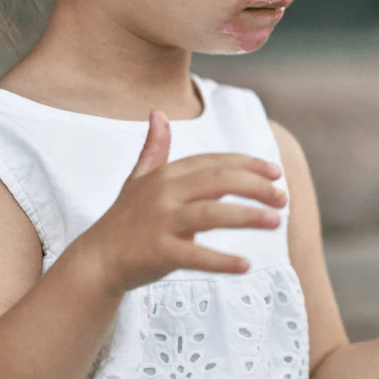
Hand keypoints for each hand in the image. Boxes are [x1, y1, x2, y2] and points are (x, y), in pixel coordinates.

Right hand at [76, 109, 286, 294]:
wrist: (95, 261)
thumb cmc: (125, 219)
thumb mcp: (138, 180)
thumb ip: (154, 149)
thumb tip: (157, 113)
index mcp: (166, 175)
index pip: (214, 162)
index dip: (247, 165)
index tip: (275, 171)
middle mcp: (164, 194)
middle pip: (218, 181)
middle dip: (255, 186)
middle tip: (283, 197)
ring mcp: (160, 222)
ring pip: (211, 214)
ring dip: (247, 216)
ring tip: (276, 221)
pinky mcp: (158, 252)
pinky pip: (195, 255)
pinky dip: (221, 260)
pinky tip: (246, 265)